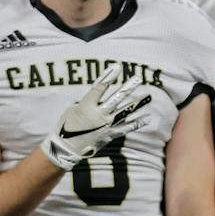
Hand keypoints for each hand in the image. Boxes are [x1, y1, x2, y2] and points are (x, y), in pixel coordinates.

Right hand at [41, 73, 156, 170]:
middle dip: (127, 87)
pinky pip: (126, 128)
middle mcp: (98, 114)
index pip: (99, 87)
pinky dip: (137, 123)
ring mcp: (106, 125)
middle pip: (116, 98)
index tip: (117, 66)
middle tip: (138, 78)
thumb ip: (88, 102)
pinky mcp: (110, 134)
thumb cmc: (67, 126)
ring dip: (137, 103)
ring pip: (125, 111)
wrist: (66, 148)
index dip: (108, 76)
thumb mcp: (74, 109)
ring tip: (148, 96)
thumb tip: (100, 97)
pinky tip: (147, 117)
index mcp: (86, 105)